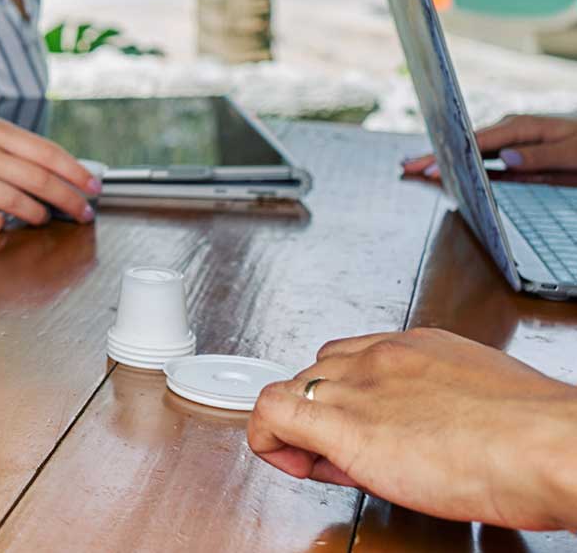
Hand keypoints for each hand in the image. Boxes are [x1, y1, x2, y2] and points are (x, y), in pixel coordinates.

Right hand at [0, 117, 100, 230]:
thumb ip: (15, 151)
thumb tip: (63, 173)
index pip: (46, 153)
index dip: (74, 171)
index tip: (94, 186)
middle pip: (35, 178)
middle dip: (65, 199)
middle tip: (82, 213)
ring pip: (8, 197)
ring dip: (30, 211)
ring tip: (41, 218)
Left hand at [248, 328, 576, 529]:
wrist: (547, 448)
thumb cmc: (534, 438)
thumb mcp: (485, 401)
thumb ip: (441, 404)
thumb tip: (415, 433)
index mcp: (419, 347)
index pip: (352, 358)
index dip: (345, 397)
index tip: (357, 431)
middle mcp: (381, 357)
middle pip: (318, 374)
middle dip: (322, 415)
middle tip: (339, 457)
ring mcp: (359, 385)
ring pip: (292, 389)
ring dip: (298, 427)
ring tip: (322, 465)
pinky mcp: (343, 423)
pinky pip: (271, 412)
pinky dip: (266, 436)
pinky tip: (290, 462)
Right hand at [401, 113, 576, 178]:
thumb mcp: (572, 154)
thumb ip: (541, 156)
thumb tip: (506, 159)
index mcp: (521, 127)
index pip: (479, 143)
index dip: (453, 156)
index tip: (431, 168)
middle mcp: (512, 132)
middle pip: (467, 145)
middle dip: (437, 155)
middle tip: (407, 166)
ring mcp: (513, 143)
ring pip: (473, 152)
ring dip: (448, 161)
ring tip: (420, 169)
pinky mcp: (519, 154)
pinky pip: (488, 161)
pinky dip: (467, 166)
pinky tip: (454, 172)